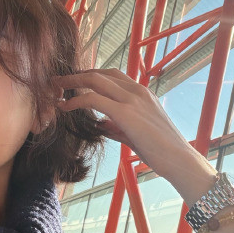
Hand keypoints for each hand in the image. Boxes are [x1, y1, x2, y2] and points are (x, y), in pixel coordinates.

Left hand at [53, 69, 213, 196]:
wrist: (179, 159)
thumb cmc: (160, 149)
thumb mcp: (136, 133)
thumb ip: (117, 126)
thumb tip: (100, 124)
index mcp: (141, 92)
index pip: (111, 75)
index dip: (90, 76)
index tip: (73, 83)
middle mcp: (136, 90)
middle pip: (100, 73)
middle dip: (76, 75)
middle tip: (57, 80)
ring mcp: (132, 99)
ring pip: (94, 80)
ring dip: (71, 82)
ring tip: (54, 88)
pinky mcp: (126, 113)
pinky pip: (94, 99)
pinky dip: (75, 100)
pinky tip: (64, 107)